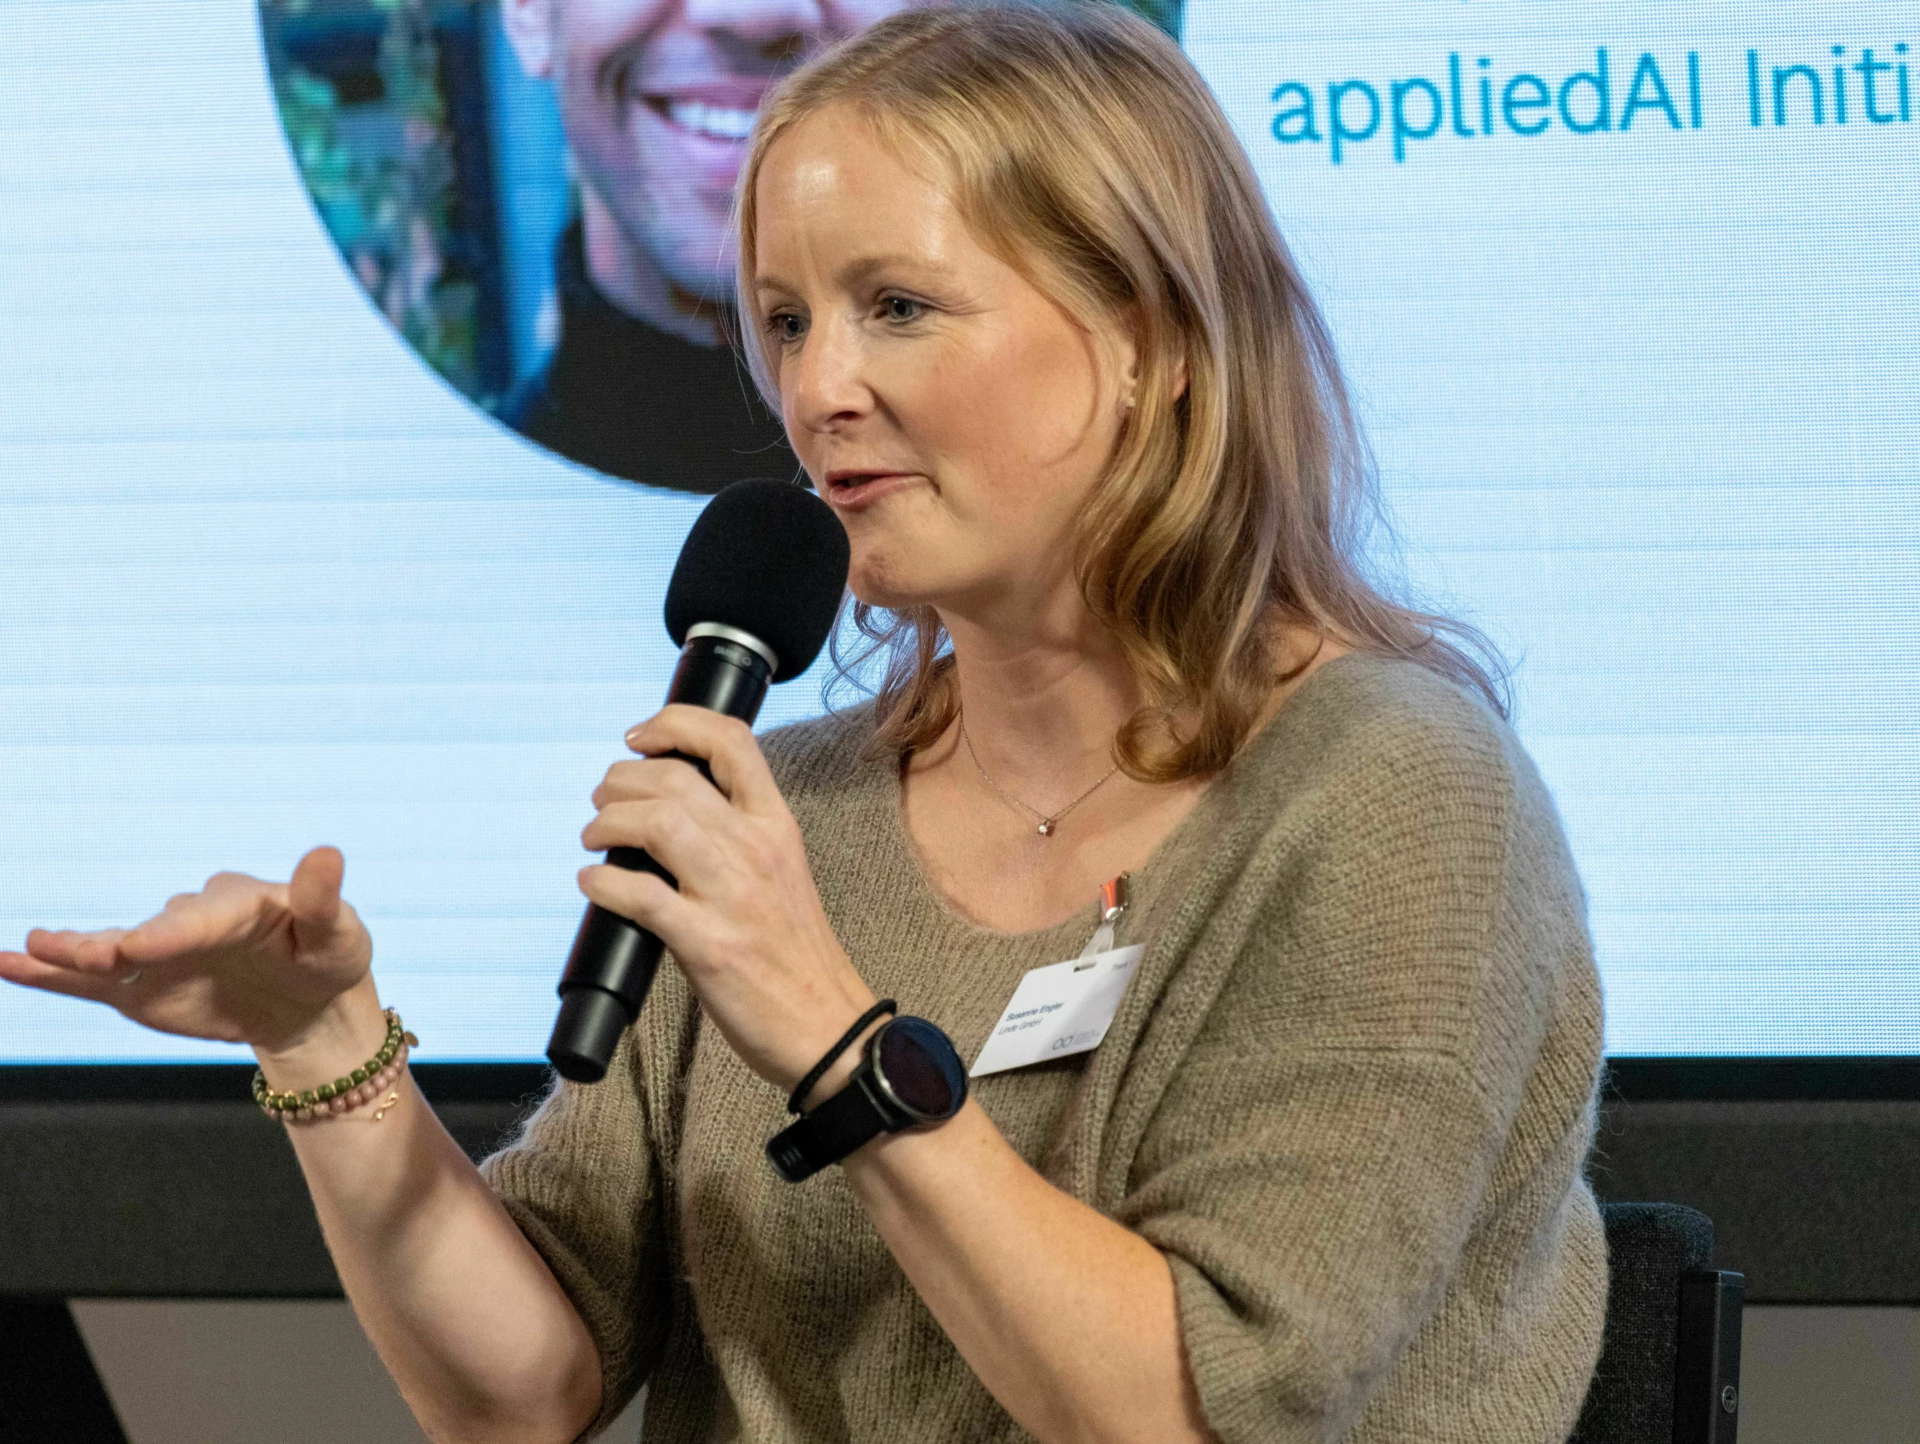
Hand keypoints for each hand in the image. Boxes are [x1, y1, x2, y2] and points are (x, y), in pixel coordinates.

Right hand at [0, 846, 374, 1055]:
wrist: (307, 1001)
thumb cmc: (327, 956)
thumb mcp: (339, 934)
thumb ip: (322, 901)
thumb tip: (328, 852)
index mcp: (239, 904)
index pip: (202, 918)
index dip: (171, 933)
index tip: (138, 947)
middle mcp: (190, 921)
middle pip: (150, 934)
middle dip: (120, 946)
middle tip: (94, 956)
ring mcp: (160, 954)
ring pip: (111, 955)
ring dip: (73, 954)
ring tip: (33, 948)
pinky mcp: (140, 986)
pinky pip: (90, 981)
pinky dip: (49, 974)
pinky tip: (8, 962)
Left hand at [580, 706, 875, 1093]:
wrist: (828, 1027)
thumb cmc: (795, 953)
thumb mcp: (780, 872)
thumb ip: (735, 837)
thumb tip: (665, 814)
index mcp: (776, 825)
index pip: (731, 740)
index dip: (675, 723)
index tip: (640, 737)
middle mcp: (756, 848)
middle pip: (674, 777)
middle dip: (620, 780)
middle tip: (602, 800)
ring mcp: (733, 895)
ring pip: (655, 823)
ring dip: (607, 823)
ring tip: (594, 837)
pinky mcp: (709, 944)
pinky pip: (640, 895)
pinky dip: (602, 884)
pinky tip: (593, 885)